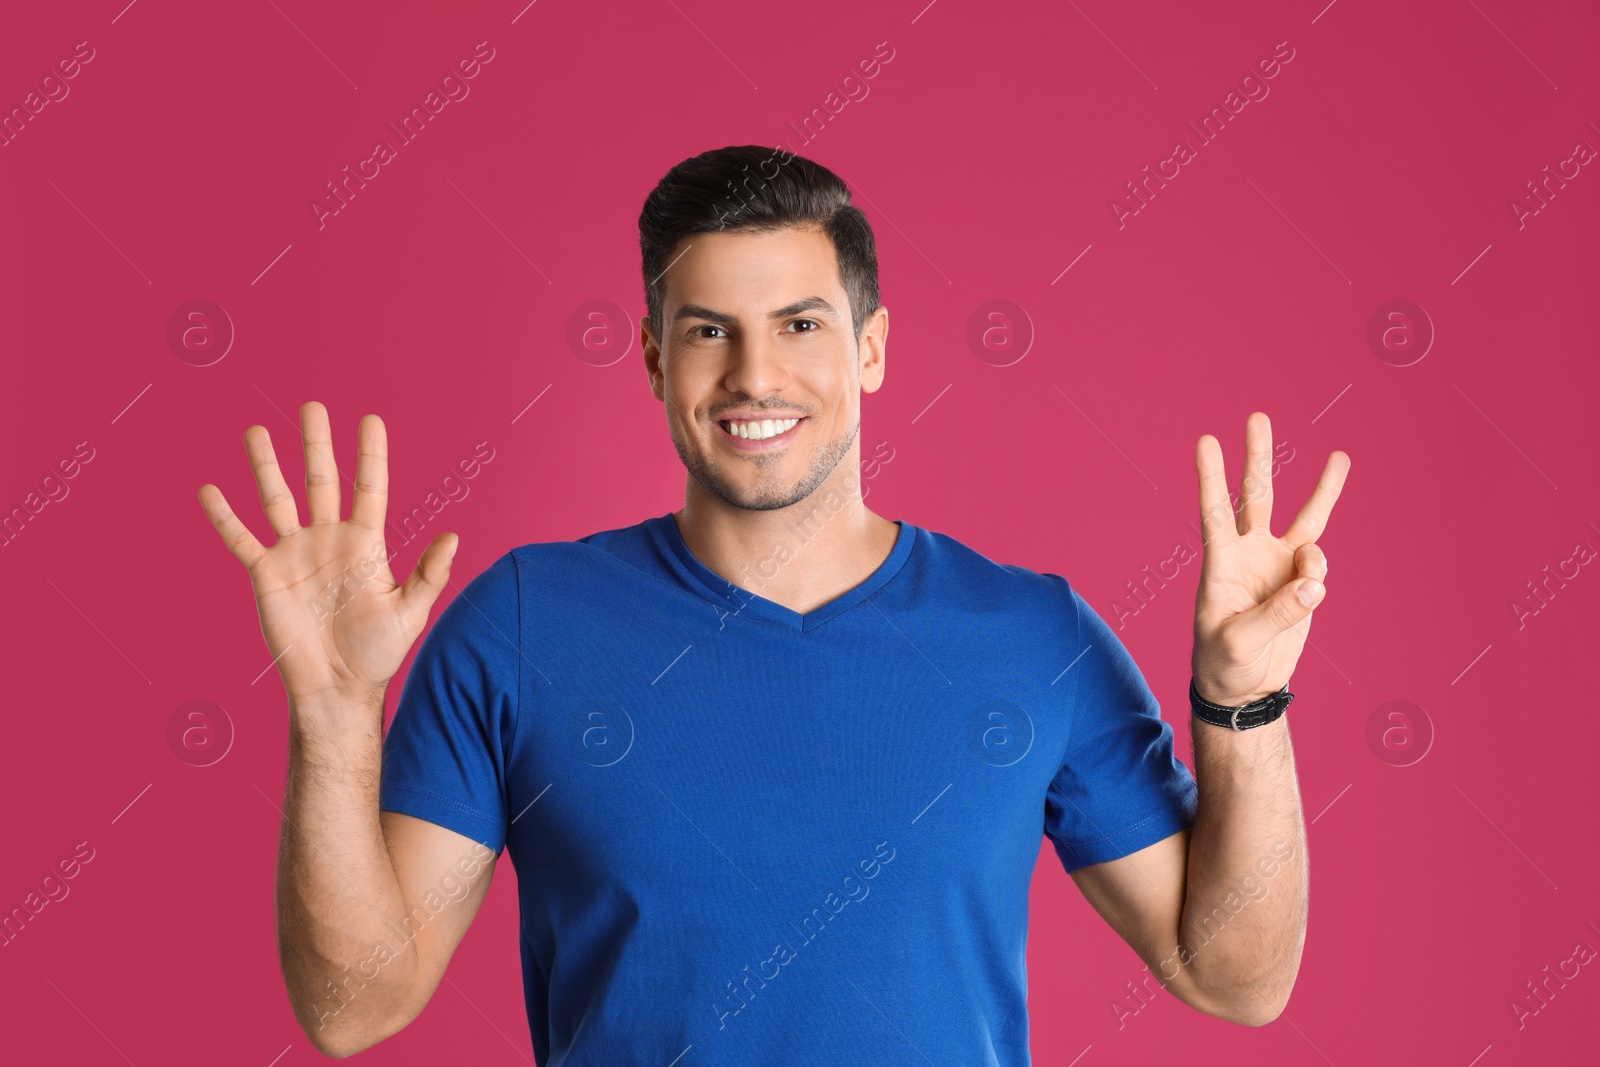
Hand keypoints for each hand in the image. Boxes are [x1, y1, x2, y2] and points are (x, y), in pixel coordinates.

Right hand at [197, 402, 457, 707]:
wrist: (338, 687)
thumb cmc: (378, 653)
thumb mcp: (411, 612)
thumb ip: (429, 574)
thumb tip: (455, 537)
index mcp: (366, 544)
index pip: (369, 488)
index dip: (370, 455)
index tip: (370, 420)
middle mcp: (329, 540)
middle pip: (321, 480)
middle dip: (317, 444)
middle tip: (312, 405)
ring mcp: (296, 554)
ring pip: (278, 499)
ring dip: (267, 466)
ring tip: (257, 431)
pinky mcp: (267, 574)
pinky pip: (242, 539)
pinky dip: (225, 517)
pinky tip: (211, 490)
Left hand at [1190, 412, 1348, 706]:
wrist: (1244, 687)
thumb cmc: (1224, 663)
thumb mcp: (1241, 643)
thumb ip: (1278, 613)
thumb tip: (1315, 581)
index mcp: (1220, 564)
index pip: (1215, 513)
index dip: (1211, 478)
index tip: (1205, 441)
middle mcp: (1250, 555)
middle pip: (1256, 497)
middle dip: (1258, 458)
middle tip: (1257, 417)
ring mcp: (1278, 565)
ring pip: (1303, 518)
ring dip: (1322, 489)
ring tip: (1340, 457)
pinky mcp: (1301, 581)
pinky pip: (1319, 563)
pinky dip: (1319, 571)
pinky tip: (1309, 589)